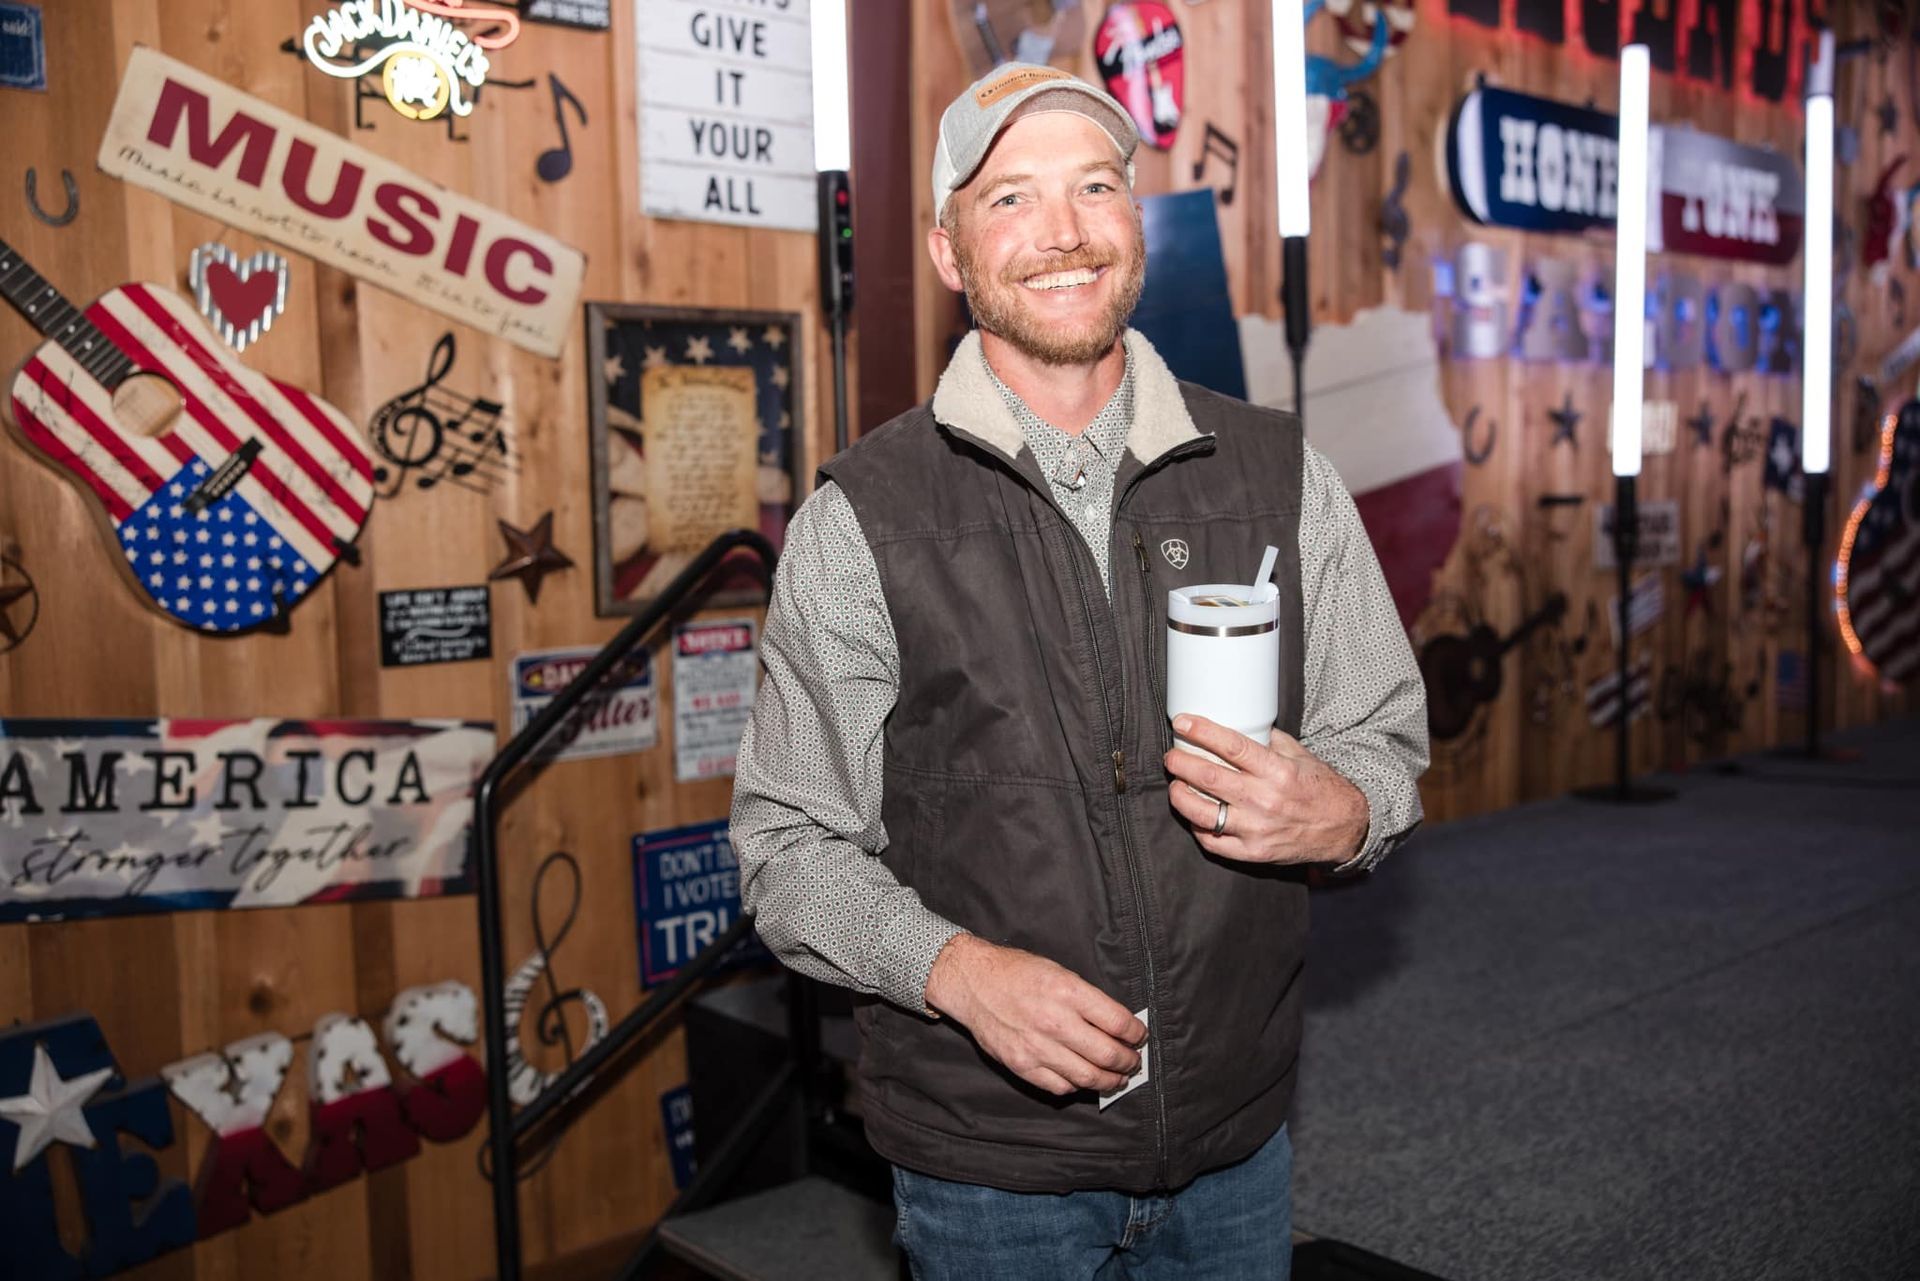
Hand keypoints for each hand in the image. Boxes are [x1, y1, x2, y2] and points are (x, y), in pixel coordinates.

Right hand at [923, 935, 1146, 1096]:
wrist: (974, 982)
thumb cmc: (1017, 973)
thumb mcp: (1059, 972)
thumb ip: (1087, 1000)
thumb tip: (1117, 1025)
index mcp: (1069, 992)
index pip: (1118, 1023)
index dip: (1136, 1034)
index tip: (1139, 1036)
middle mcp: (1055, 1022)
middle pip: (1107, 1054)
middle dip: (1128, 1061)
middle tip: (1133, 1061)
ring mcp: (1037, 1047)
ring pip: (1087, 1077)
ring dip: (1109, 1080)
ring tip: (1117, 1078)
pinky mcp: (1022, 1064)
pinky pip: (1059, 1086)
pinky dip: (1077, 1086)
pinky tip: (1083, 1079)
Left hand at [1162, 715, 1368, 866]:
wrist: (1343, 827)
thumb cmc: (1318, 787)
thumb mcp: (1298, 755)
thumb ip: (1267, 741)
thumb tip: (1235, 723)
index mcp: (1277, 770)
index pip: (1231, 746)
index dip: (1201, 732)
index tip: (1182, 723)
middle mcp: (1265, 799)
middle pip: (1208, 777)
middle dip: (1181, 763)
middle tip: (1171, 756)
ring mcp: (1257, 829)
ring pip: (1202, 812)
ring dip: (1180, 796)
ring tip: (1176, 785)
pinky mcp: (1253, 852)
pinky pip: (1212, 842)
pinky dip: (1197, 826)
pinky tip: (1194, 814)